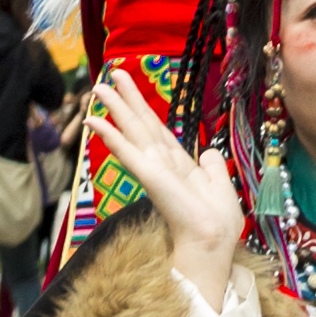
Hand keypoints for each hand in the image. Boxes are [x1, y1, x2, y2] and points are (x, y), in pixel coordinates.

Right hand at [88, 64, 246, 316]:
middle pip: (142, 125)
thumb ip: (212, 165)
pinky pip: (128, 153)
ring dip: (115, 109)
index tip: (129, 89)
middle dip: (126, 100)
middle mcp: (162, 163)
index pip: (158, 131)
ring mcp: (153, 169)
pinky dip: (112, 137)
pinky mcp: (150, 177)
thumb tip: (207, 151)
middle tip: (108, 76)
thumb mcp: (219, 183)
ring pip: (132, 132)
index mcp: (179, 165)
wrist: (214, 241)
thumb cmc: (218, 220)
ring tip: (97, 89)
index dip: (144, 109)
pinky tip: (96, 122)